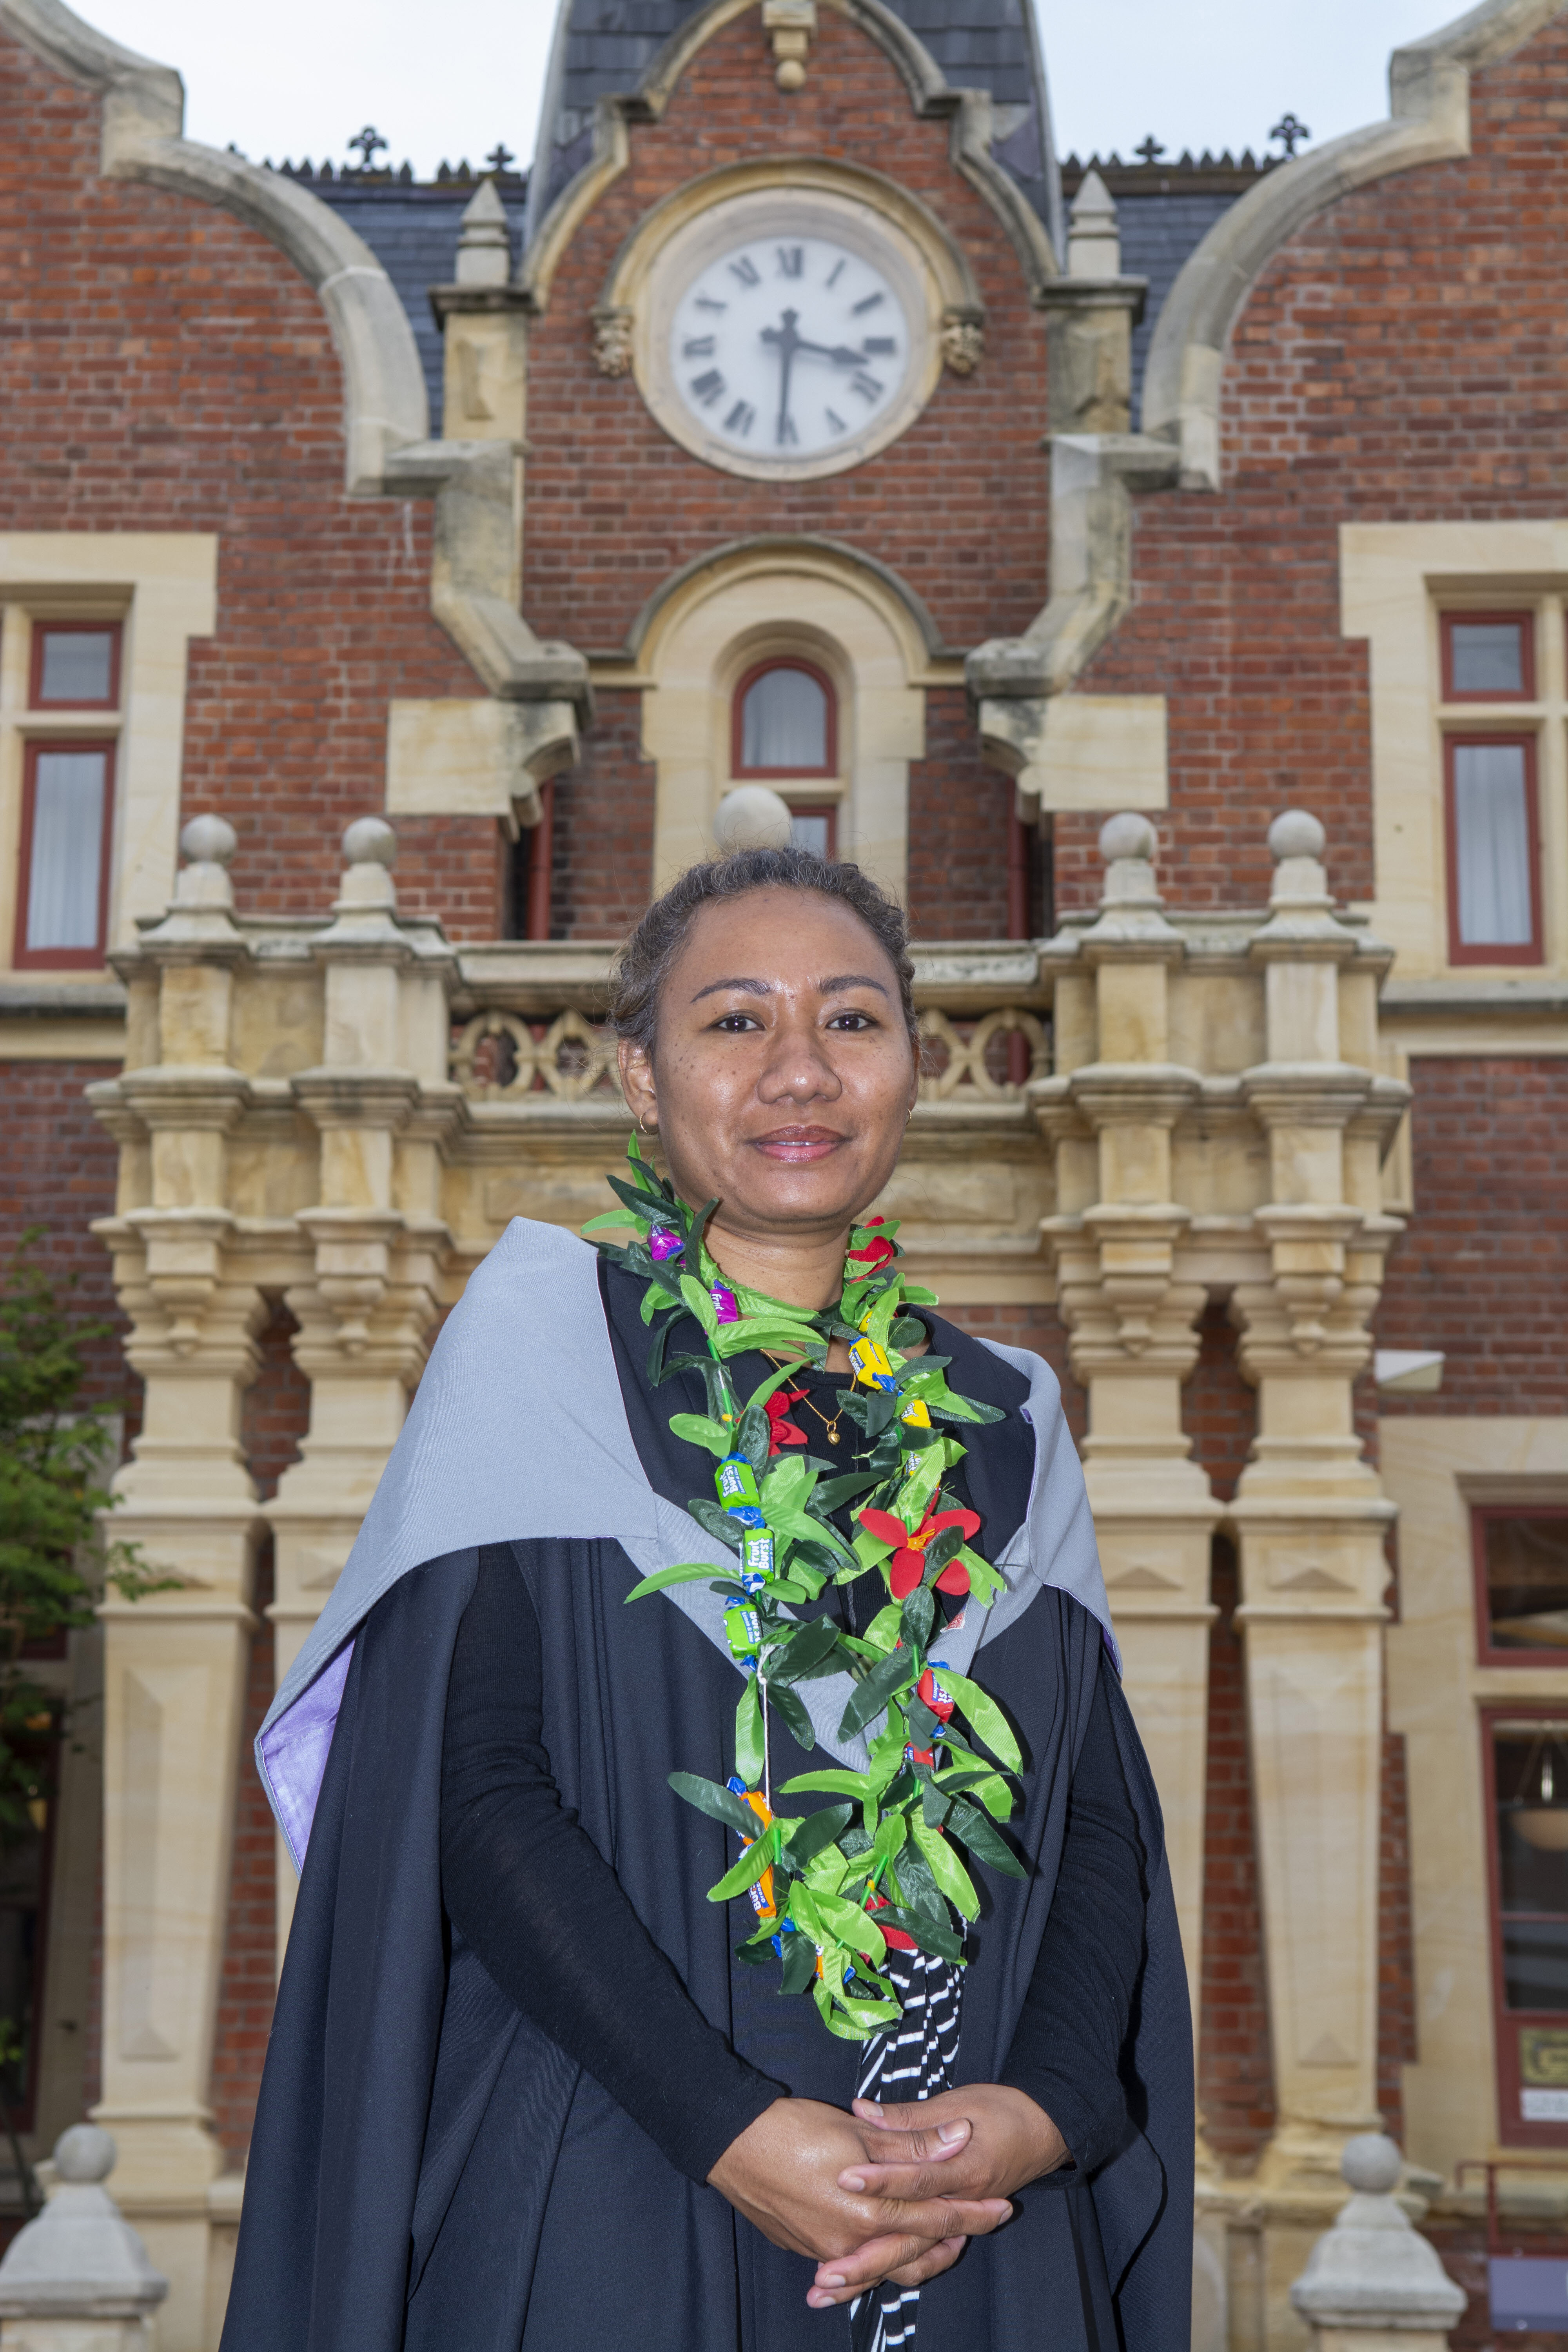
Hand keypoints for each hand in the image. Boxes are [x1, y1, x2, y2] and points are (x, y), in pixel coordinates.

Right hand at [707, 2098, 1010, 2299]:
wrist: (731, 2144)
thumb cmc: (794, 2129)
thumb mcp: (858, 2131)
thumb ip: (911, 2143)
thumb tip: (959, 2138)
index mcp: (868, 2211)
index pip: (933, 2217)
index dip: (971, 2213)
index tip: (1001, 2207)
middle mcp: (850, 2242)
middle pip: (914, 2249)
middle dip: (955, 2238)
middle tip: (986, 2223)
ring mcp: (826, 2250)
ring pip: (885, 2264)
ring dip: (919, 2254)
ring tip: (947, 2245)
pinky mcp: (806, 2247)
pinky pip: (853, 2263)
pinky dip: (877, 2258)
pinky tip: (887, 2249)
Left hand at [804, 2085, 1068, 2308]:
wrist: (1045, 2131)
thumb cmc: (1001, 2110)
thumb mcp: (959, 2102)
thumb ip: (910, 2117)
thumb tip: (864, 2111)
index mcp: (966, 2168)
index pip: (917, 2179)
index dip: (881, 2179)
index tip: (844, 2179)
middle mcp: (962, 2203)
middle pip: (911, 2235)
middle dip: (867, 2255)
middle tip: (827, 2268)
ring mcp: (958, 2219)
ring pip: (913, 2256)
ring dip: (871, 2272)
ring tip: (828, 2284)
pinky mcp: (953, 2225)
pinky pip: (921, 2255)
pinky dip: (890, 2268)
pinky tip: (858, 2278)